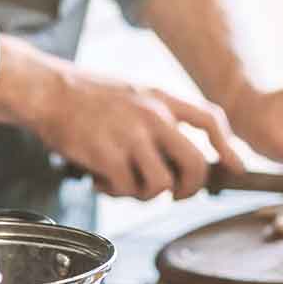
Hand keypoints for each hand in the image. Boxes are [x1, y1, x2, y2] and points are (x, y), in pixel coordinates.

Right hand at [30, 67, 244, 200]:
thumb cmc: (87, 95)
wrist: (47, 90)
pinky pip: (126, 190)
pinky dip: (113, 192)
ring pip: (162, 185)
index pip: (210, 119)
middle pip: (196, 164)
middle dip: (189, 189)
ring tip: (123, 182)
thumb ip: (159, 116)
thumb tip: (180, 153)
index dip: (228, 146)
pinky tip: (99, 180)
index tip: (235, 167)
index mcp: (161, 98)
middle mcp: (153, 116)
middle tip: (174, 193)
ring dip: (144, 193)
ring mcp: (132, 136)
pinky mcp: (108, 156)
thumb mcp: (134, 92)